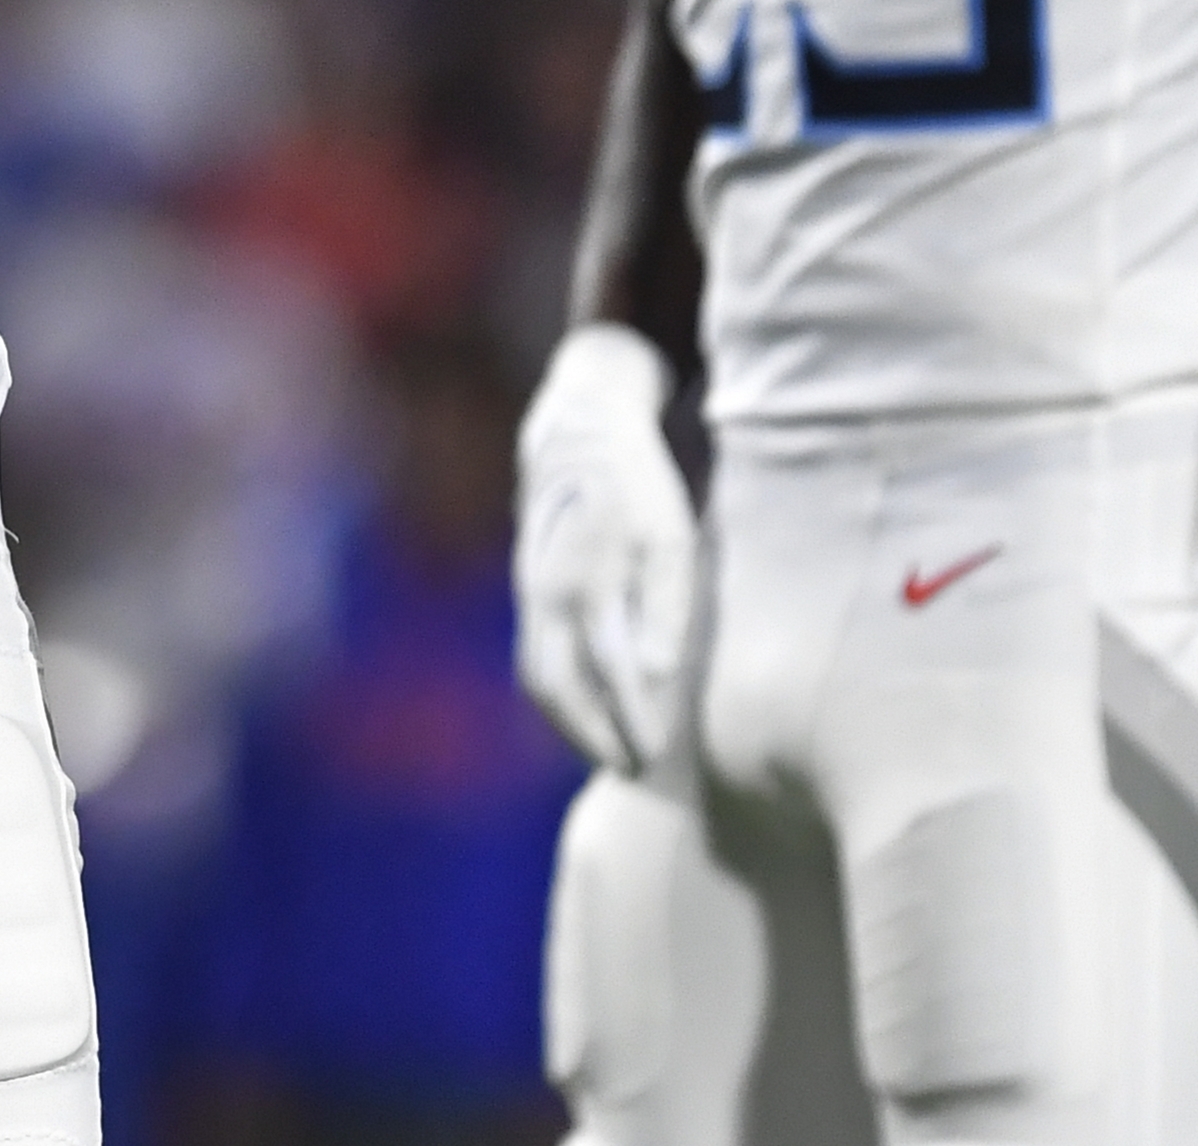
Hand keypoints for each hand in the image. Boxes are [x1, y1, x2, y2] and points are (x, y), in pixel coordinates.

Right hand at [514, 326, 697, 774]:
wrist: (581, 427)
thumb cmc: (642, 486)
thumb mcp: (671, 537)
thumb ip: (666, 608)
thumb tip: (656, 678)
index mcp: (589, 581)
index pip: (611, 675)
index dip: (634, 722)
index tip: (658, 759)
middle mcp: (548, 593)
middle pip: (557, 688)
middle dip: (591, 737)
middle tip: (630, 771)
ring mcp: (530, 590)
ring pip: (536, 676)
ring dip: (567, 723)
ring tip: (607, 751)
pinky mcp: (526, 587)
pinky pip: (532, 655)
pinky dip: (556, 693)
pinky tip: (586, 708)